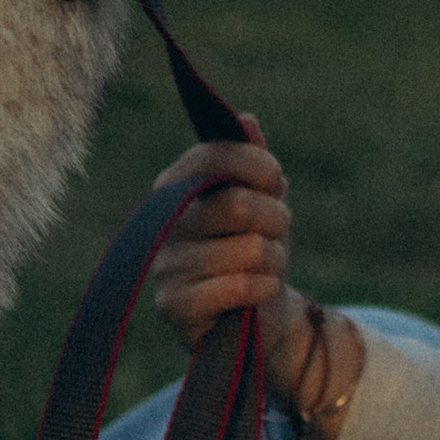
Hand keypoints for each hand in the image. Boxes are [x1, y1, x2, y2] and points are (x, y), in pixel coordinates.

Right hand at [149, 122, 298, 359]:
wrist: (252, 319)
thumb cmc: (253, 250)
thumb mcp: (261, 202)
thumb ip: (252, 162)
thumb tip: (246, 120)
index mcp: (176, 187)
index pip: (210, 155)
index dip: (253, 163)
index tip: (276, 180)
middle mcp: (163, 223)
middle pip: (237, 204)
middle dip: (275, 218)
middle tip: (277, 231)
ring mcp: (164, 265)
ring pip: (248, 249)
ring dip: (274, 259)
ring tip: (265, 267)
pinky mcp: (174, 306)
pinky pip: (240, 286)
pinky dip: (264, 288)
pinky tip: (257, 293)